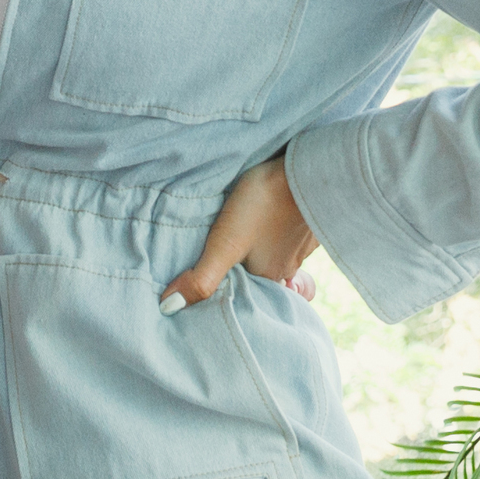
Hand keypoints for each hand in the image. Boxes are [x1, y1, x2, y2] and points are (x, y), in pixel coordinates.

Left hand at [163, 158, 315, 310]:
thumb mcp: (225, 243)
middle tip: (226, 259)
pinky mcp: (309, 221)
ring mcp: (302, 245)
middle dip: (246, 270)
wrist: (308, 170)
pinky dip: (277, 230)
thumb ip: (202, 278)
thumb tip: (170, 308)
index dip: (232, 292)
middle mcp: (288, 268)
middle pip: (262, 275)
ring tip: (242, 236)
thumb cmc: (264, 205)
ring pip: (277, 254)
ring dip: (261, 248)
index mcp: (268, 277)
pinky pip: (290, 234)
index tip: (216, 287)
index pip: (249, 297)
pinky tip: (267, 216)